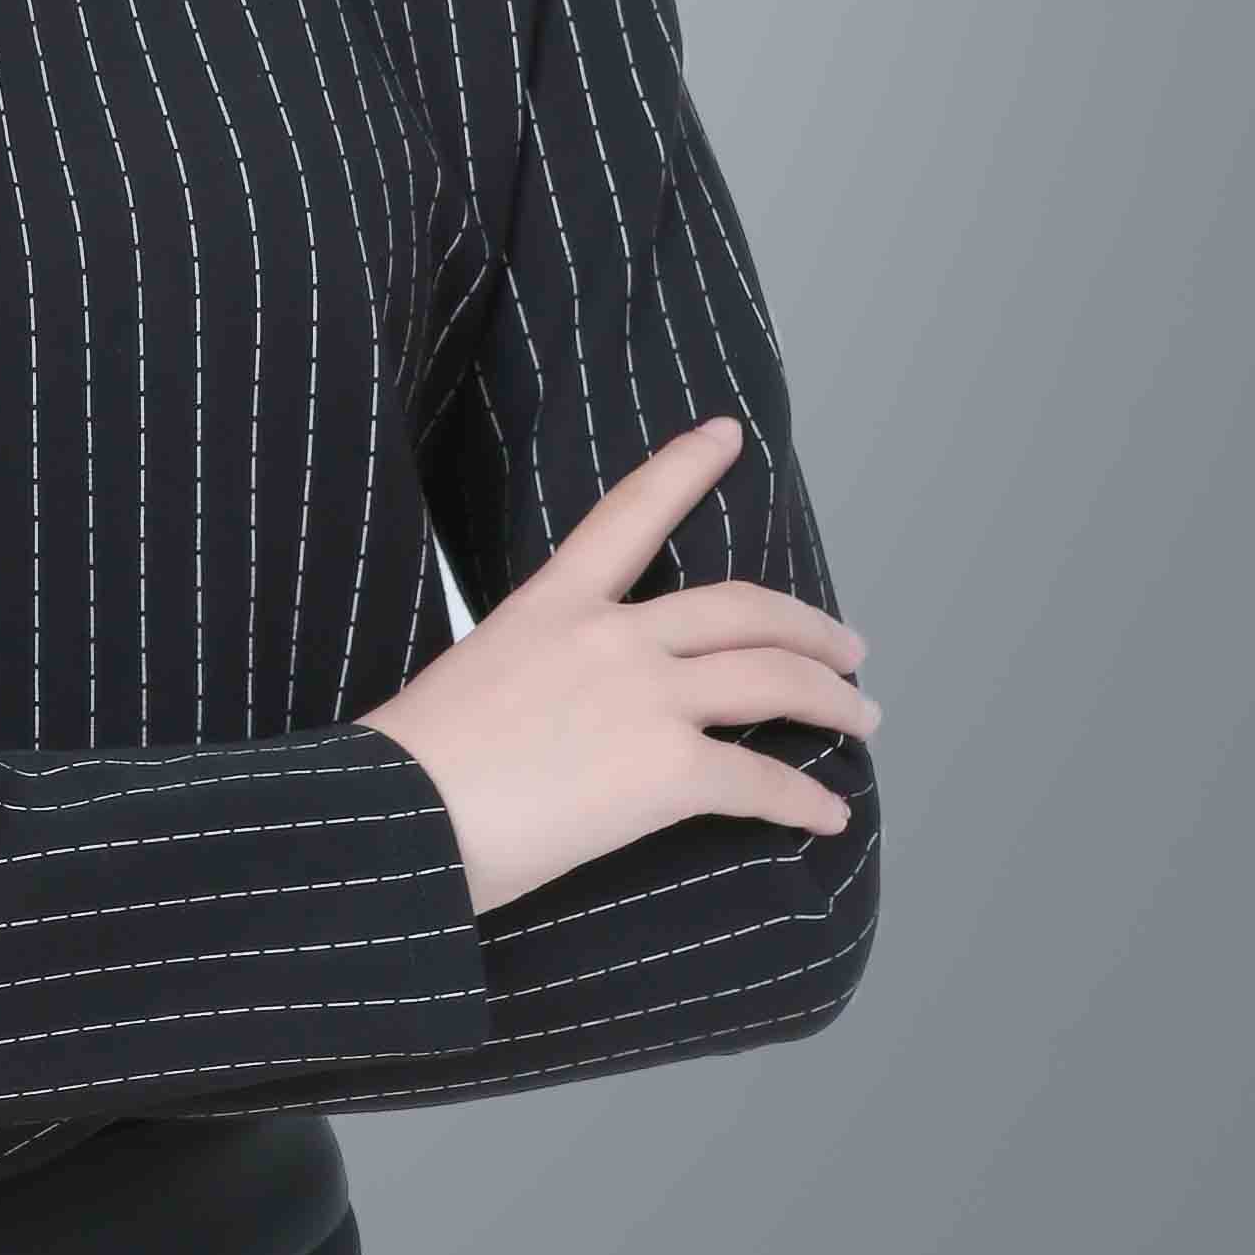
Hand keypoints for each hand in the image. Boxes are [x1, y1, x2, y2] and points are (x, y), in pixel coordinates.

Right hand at [357, 417, 874, 918]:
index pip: (630, 513)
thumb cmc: (409, 768)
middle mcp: (612, 637)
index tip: (727, 434)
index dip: (685, 467)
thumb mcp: (473, 677)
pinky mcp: (667, 772)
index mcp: (552, 604)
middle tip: (847, 648)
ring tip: (861, 718)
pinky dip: (806, 800)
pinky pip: (762, 781)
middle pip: (745, 610)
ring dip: (832, 701)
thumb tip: (570, 716)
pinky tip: (828, 815)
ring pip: (775, 681)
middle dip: (811, 627)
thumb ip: (538, 674)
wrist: (393, 820)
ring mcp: (645, 701)